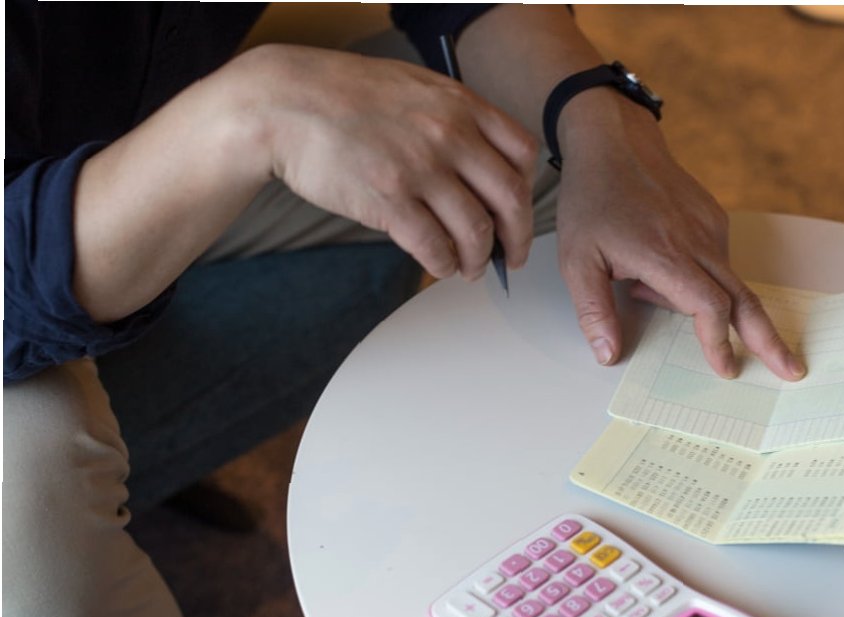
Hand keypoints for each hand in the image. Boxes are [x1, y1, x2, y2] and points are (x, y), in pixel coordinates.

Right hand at [241, 44, 539, 280]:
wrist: (283, 101)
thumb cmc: (342, 96)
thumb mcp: (413, 88)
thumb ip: (452, 118)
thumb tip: (480, 163)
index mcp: (461, 105)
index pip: (522, 154)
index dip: (528, 191)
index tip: (519, 212)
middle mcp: (449, 135)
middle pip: (511, 199)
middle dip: (517, 238)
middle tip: (511, 257)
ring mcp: (420, 168)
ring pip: (475, 231)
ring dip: (478, 259)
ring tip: (470, 268)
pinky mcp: (389, 199)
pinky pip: (434, 246)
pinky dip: (443, 265)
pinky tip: (439, 267)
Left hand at [554, 95, 804, 380]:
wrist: (614, 139)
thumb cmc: (593, 198)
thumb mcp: (576, 259)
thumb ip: (593, 311)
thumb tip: (608, 355)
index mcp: (665, 255)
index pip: (709, 307)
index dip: (719, 341)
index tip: (727, 368)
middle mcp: (698, 242)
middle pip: (744, 299)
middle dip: (769, 339)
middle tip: (792, 369)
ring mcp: (711, 227)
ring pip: (726, 282)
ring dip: (700, 302)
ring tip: (637, 282)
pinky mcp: (714, 218)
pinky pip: (717, 261)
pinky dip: (696, 278)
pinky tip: (653, 264)